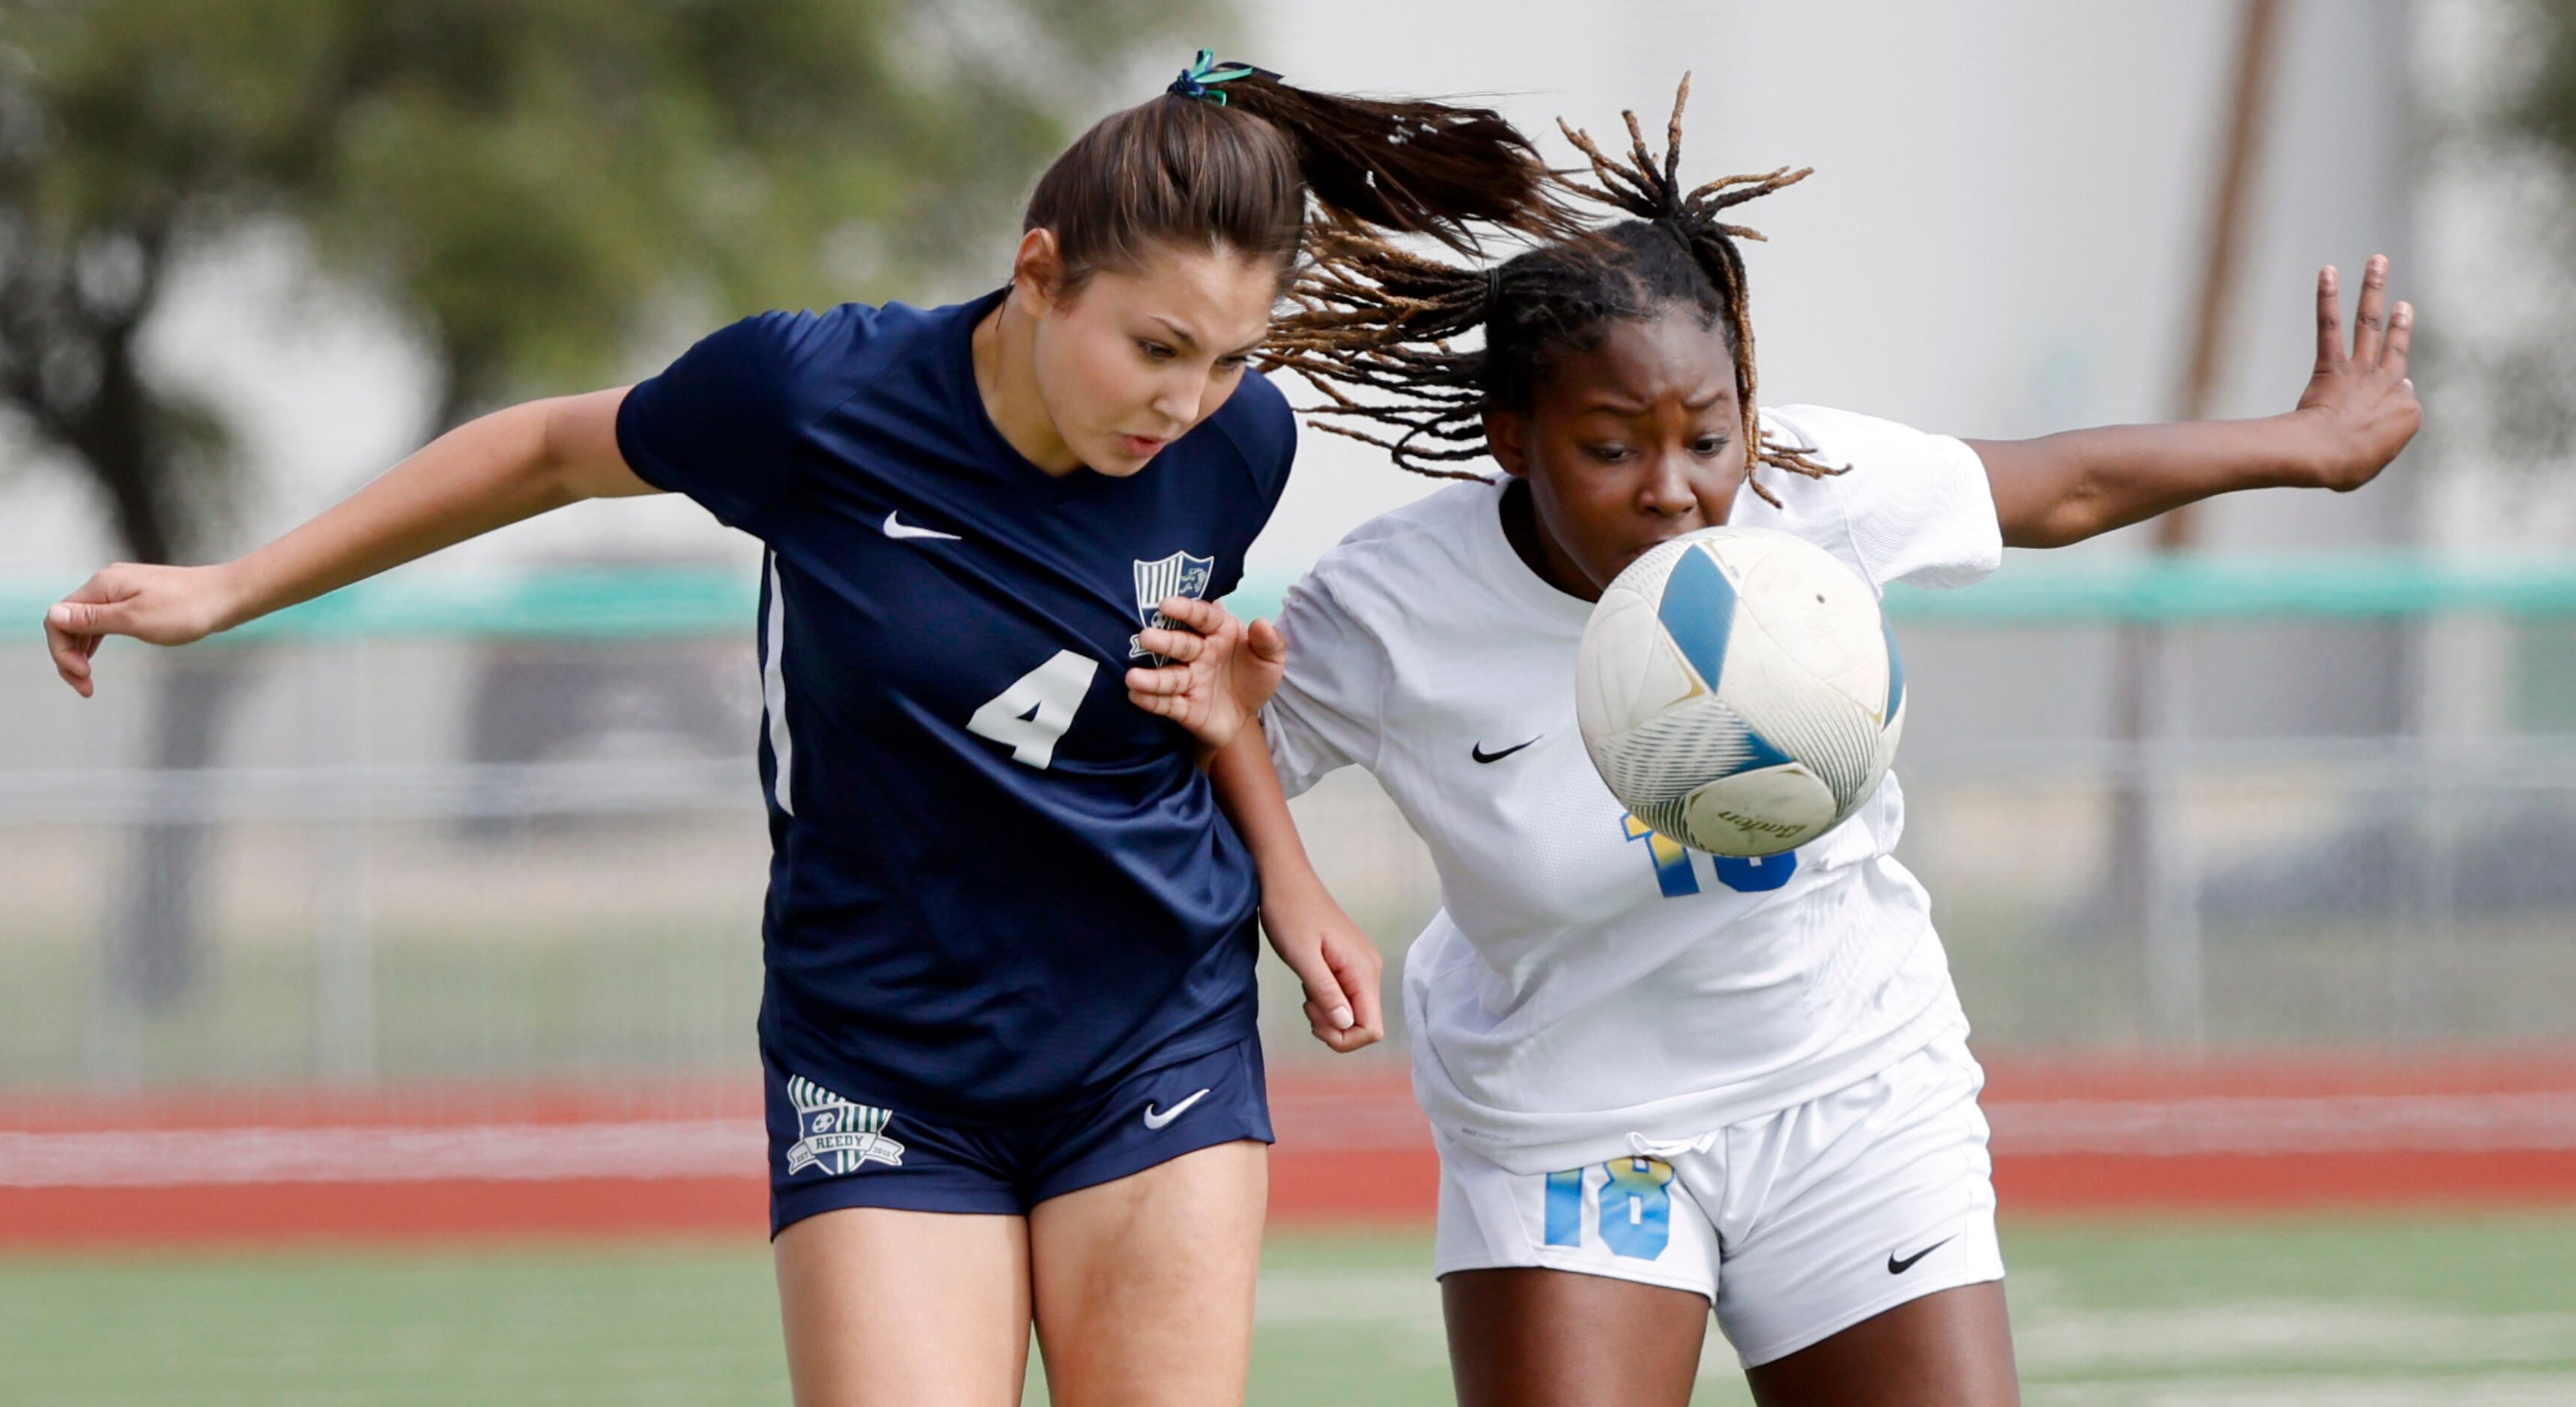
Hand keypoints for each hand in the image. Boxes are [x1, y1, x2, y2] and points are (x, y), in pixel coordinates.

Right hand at [44, 562, 240, 697]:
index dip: (61, 650)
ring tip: (88, 683)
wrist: (228, 597)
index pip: (59, 619)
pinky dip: (96, 642)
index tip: (82, 676)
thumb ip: (93, 620)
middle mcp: (107, 584)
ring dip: (81, 652)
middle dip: (69, 656)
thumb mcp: (136, 620)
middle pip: (69, 622)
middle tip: (85, 688)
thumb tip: (52, 614)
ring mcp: (122, 590)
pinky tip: (95, 659)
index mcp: (102, 586)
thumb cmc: (187, 609)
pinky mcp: (137, 599)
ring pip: (86, 623)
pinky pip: (104, 621)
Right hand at [1123, 595, 1286, 751]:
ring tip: (1132, 677)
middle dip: (1164, 642)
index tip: (1167, 604)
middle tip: (1146, 637)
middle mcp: (1199, 653)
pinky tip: (1135, 696)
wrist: (1244, 716)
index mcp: (1218, 633)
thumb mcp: (1271, 660)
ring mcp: (1189, 680)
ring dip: (1151, 678)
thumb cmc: (1253, 678)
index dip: (1186, 610)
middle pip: (1180, 645)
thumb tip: (1261, 623)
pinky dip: (1152, 701)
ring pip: (1169, 677)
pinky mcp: (1183, 708)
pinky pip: (1167, 704)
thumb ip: (1270, 642)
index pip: (1203, 617)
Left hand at [1260, 873, 1384, 1053]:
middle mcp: (1370, 969)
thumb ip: (1326, 992)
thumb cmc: (1289, 912)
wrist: (1284, 879)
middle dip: (1334, 1027)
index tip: (1314, 1020)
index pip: (1372, 1029)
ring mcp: (1361, 965)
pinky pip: (1346, 996)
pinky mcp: (1350, 962)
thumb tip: (1345, 1024)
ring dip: (1328, 1013)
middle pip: (1364, 1024)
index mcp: (1363, 970)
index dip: (1344, 1038)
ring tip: (1306, 989)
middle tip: (1306, 1005)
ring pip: (1354, 1011)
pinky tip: (1309, 981)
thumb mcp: (1302, 956)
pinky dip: (1327, 999)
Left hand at [2292, 254, 2420, 491]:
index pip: (2401, 399)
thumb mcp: (2372, 462)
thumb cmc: (2346, 468)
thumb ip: (2377, 441)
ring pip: (2370, 323)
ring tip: (2377, 261)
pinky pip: (2330, 325)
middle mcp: (2391, 385)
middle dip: (2401, 322)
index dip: (2381, 410)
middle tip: (2403, 303)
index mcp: (2408, 412)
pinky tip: (2328, 271)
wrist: (2325, 456)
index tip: (2366, 423)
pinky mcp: (2332, 364)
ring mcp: (2362, 372)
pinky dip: (2328, 298)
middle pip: (2397, 347)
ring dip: (2374, 288)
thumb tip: (2373, 427)